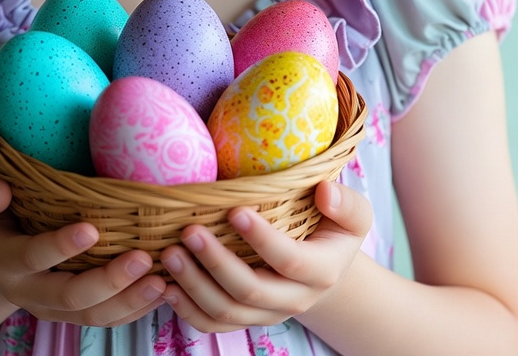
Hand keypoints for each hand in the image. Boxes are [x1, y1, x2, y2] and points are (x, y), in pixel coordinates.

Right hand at [0, 178, 167, 326]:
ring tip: (161, 281)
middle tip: (142, 258)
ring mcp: (52, 308)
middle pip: (69, 296)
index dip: (60, 246)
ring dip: (129, 301)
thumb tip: (0, 191)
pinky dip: (135, 309)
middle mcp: (28, 291)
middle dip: (108, 281)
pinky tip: (163, 290)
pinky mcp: (73, 315)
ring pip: (93, 316)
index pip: (32, 257)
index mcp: (4, 260)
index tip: (91, 228)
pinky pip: (106, 320)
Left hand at [158, 180, 372, 332]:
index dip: (263, 240)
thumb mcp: (352, 214)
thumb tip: (324, 192)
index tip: (235, 211)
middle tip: (189, 232)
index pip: (290, 261)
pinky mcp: (245, 319)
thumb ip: (345, 203)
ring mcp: (267, 314)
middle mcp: (294, 299)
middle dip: (217, 262)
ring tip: (170, 254)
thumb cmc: (332, 227)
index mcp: (321, 271)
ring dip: (194, 285)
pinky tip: (166, 285)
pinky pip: (213, 325)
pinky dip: (187, 309)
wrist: (324, 266)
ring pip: (227, 312)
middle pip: (251, 291)